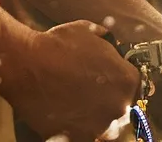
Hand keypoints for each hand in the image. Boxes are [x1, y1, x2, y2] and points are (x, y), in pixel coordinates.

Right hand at [0, 20, 140, 140]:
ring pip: (105, 126)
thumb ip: (106, 41)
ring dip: (96, 118)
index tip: (108, 81)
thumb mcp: (88, 31)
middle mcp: (119, 107)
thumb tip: (109, 42)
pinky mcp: (78, 138)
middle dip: (108, 100)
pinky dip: (78, 128)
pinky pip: (85, 135)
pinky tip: (66, 115)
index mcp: (127, 81)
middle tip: (89, 93)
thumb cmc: (57, 46)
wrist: (26, 65)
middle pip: (122, 108)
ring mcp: (99, 126)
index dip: (119, 82)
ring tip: (77, 106)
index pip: (134, 86)